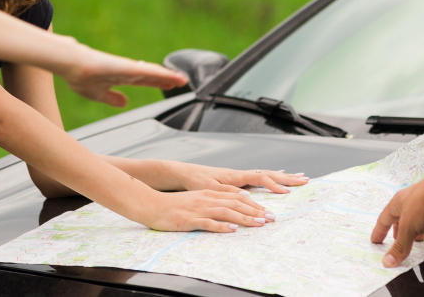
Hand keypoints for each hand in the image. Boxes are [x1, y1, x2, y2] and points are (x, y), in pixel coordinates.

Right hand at [62, 46, 187, 106]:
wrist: (69, 65)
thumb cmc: (79, 76)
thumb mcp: (97, 93)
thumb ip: (111, 98)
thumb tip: (124, 103)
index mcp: (121, 77)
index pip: (145, 80)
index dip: (158, 82)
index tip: (172, 85)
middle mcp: (126, 71)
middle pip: (151, 75)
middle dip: (167, 79)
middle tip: (183, 81)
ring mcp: (125, 67)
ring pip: (151, 72)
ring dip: (167, 75)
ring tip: (181, 79)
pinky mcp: (123, 66)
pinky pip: (144, 71)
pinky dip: (157, 73)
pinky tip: (168, 75)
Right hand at [137, 189, 274, 232]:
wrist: (152, 205)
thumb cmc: (174, 205)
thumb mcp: (196, 199)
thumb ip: (214, 201)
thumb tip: (234, 206)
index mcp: (209, 194)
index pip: (236, 198)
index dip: (254, 205)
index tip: (268, 212)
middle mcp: (206, 199)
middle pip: (235, 204)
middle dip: (255, 211)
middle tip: (271, 218)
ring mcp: (199, 209)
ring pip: (226, 213)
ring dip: (244, 218)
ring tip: (259, 223)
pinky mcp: (190, 220)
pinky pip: (209, 223)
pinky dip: (222, 226)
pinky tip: (233, 230)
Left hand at [173, 163, 308, 193]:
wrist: (185, 173)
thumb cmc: (195, 181)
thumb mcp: (210, 189)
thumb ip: (228, 193)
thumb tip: (247, 197)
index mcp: (235, 176)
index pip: (260, 178)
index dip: (274, 185)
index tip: (287, 193)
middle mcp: (240, 174)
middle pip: (268, 174)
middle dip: (287, 178)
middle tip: (305, 180)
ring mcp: (240, 177)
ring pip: (265, 175)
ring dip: (282, 178)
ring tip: (299, 178)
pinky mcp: (237, 181)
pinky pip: (259, 179)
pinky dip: (271, 179)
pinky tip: (277, 178)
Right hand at [370, 173, 423, 267]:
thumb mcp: (408, 227)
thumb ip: (400, 246)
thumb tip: (387, 262)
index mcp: (399, 204)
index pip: (385, 219)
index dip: (380, 231)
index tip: (375, 241)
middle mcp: (413, 203)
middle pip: (403, 220)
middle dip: (400, 232)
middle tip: (397, 243)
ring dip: (422, 232)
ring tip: (421, 243)